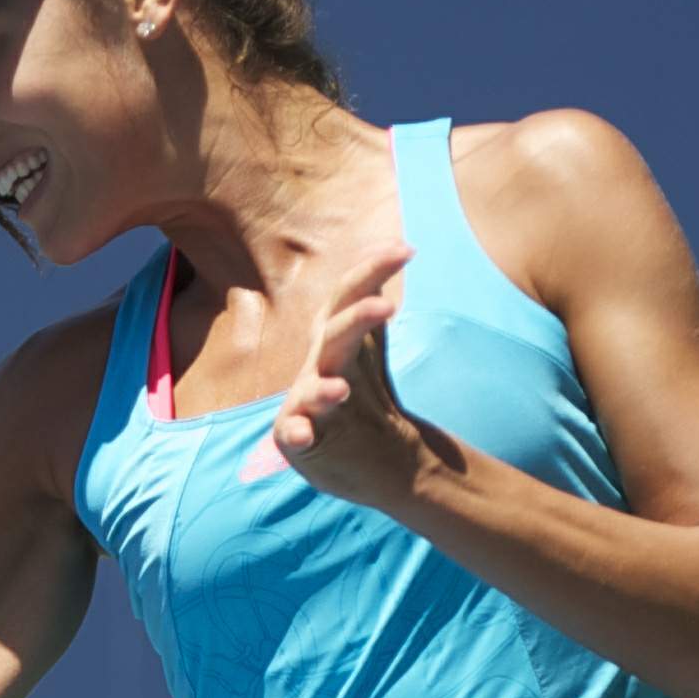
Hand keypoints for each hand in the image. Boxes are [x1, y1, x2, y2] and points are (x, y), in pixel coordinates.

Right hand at [272, 242, 432, 504]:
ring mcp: (305, 401)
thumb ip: (374, 299)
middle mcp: (319, 364)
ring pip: (312, 388)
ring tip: (340, 390)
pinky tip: (303, 435)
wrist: (362, 452)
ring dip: (323, 387)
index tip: (407, 250)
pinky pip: (291, 432)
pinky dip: (295, 431)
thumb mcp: (368, 343)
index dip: (372, 271)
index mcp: (338, 338)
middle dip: (356, 318)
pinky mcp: (296, 436)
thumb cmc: (361, 391)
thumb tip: (399, 246)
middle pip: (333, 335)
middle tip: (387, 306)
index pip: (350, 296)